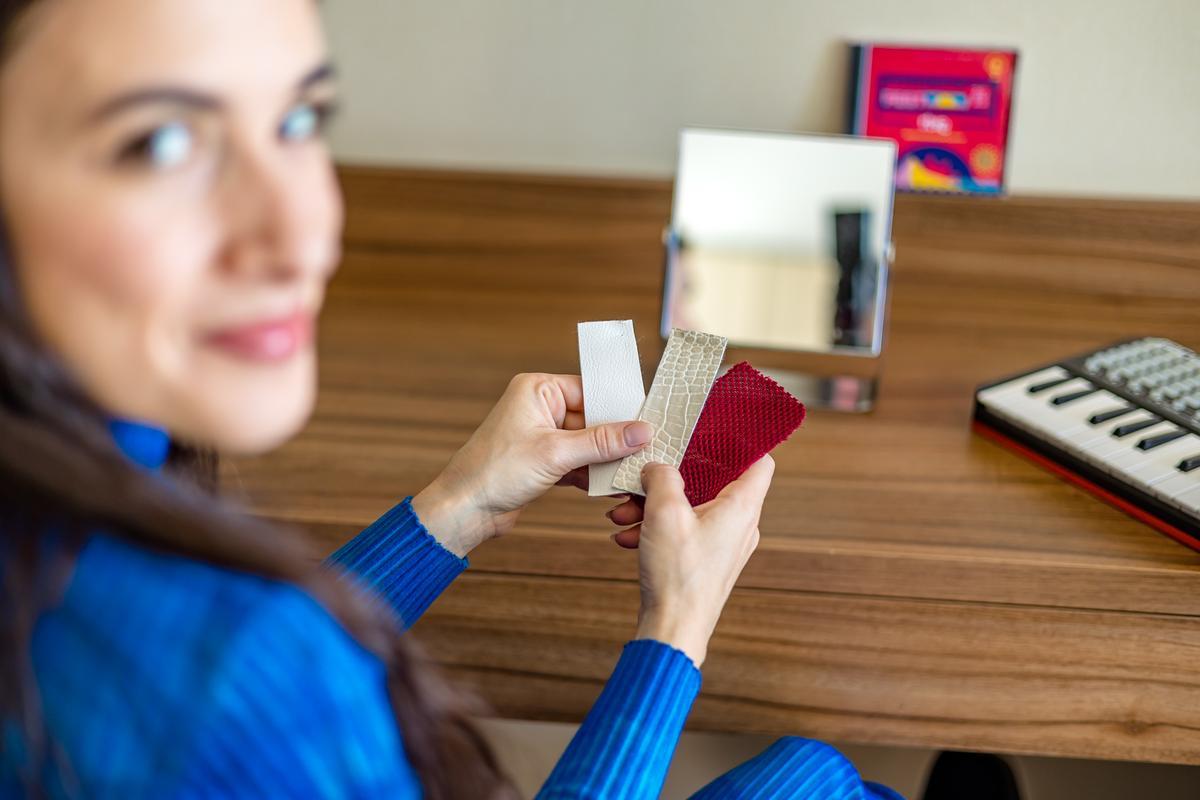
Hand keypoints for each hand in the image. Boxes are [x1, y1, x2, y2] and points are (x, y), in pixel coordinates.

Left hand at [411, 373, 653, 557]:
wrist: (464, 510)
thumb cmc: (495, 472)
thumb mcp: (556, 453)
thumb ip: (602, 441)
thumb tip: (641, 431)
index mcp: (538, 389)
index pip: (591, 390)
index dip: (620, 407)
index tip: (649, 421)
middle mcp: (540, 407)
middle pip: (592, 418)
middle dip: (616, 438)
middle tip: (647, 451)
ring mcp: (541, 435)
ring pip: (587, 442)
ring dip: (605, 459)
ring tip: (632, 472)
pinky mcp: (542, 460)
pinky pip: (577, 461)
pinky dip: (592, 473)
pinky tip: (610, 486)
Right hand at [626, 456, 774, 666]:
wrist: (672, 630)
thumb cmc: (678, 577)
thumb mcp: (665, 512)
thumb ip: (662, 476)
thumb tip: (657, 466)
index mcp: (742, 507)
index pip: (760, 460)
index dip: (741, 441)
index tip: (714, 429)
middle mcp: (739, 524)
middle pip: (713, 480)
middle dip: (672, 476)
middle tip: (647, 474)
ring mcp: (722, 544)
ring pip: (690, 507)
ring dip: (655, 504)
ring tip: (624, 511)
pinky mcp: (703, 560)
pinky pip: (681, 530)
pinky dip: (655, 527)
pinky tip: (627, 534)